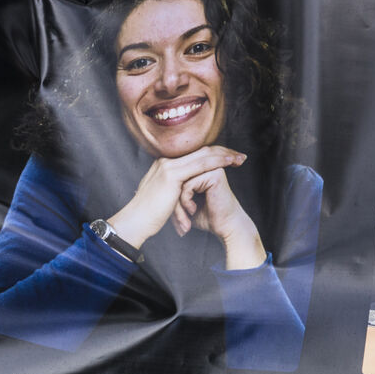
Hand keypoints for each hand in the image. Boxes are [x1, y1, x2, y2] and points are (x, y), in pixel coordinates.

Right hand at [105, 145, 245, 249]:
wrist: (135, 223)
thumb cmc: (149, 216)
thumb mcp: (163, 198)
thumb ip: (174, 190)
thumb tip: (184, 192)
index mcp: (164, 165)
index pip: (194, 154)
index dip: (214, 154)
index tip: (230, 157)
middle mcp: (166, 162)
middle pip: (201, 150)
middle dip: (223, 151)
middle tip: (240, 155)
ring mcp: (168, 166)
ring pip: (203, 155)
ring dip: (224, 155)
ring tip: (240, 158)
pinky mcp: (172, 175)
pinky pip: (200, 164)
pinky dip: (217, 162)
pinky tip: (228, 163)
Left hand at [178, 166, 266, 268]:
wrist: (224, 226)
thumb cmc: (205, 216)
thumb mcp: (185, 201)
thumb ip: (175, 189)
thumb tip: (154, 184)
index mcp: (200, 168)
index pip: (176, 176)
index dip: (172, 198)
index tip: (176, 217)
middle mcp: (206, 165)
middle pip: (176, 179)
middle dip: (174, 203)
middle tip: (178, 221)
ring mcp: (211, 167)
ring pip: (180, 182)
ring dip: (178, 204)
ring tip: (183, 220)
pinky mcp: (214, 175)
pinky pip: (187, 185)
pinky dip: (185, 201)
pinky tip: (192, 211)